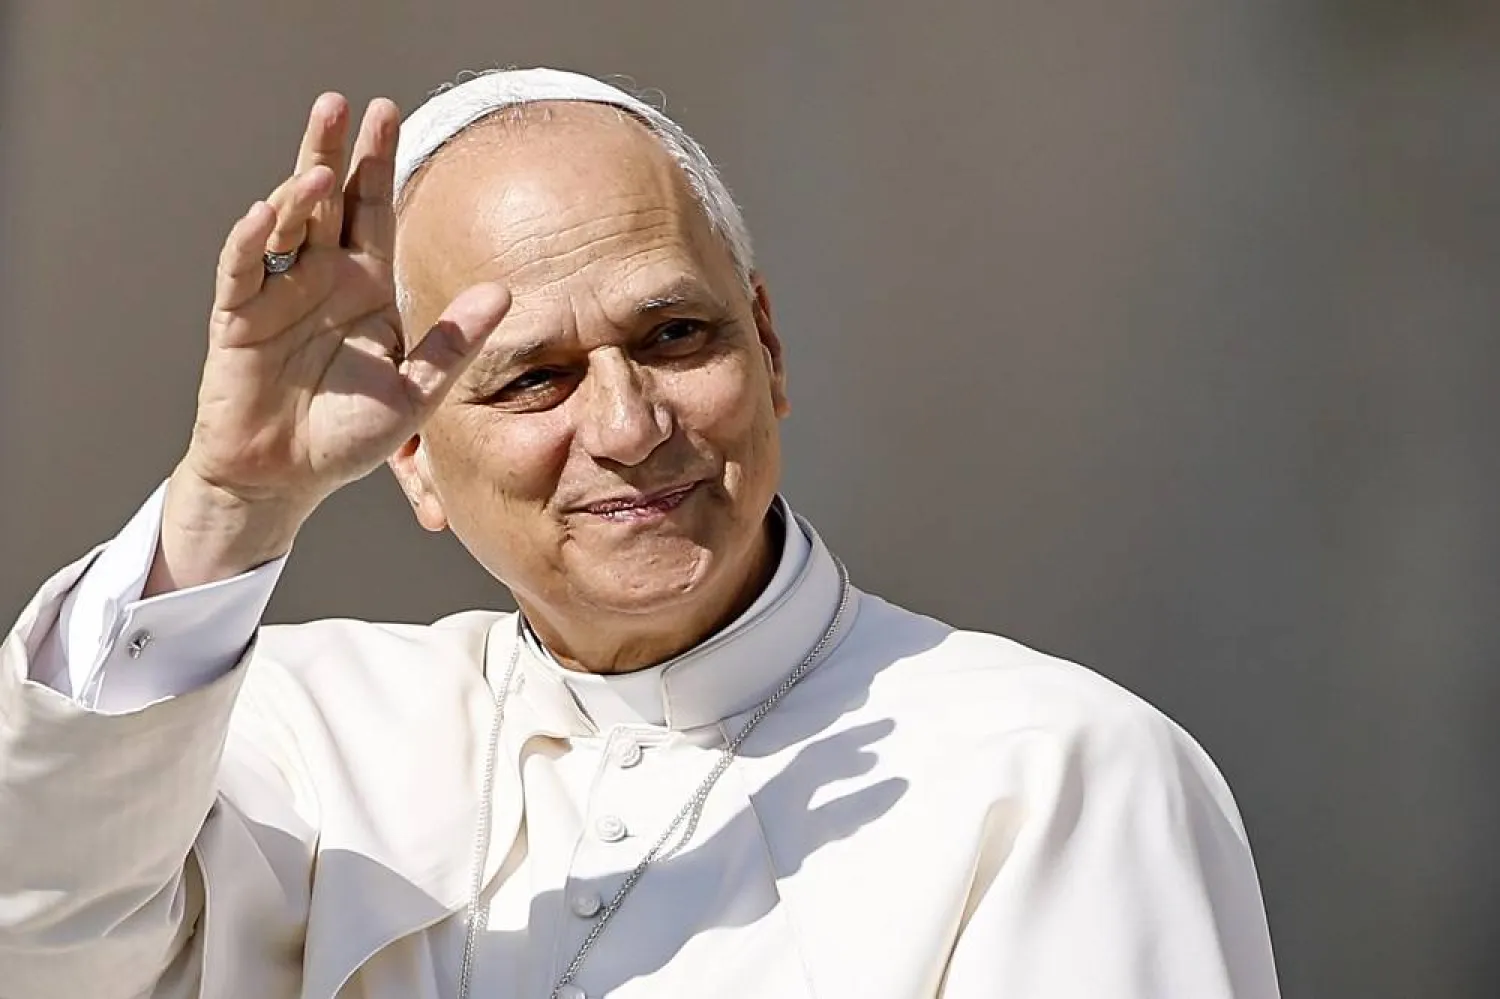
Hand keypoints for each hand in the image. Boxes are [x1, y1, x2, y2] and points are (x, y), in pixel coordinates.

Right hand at [148, 94, 510, 593]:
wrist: (288, 476)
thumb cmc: (349, 435)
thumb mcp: (416, 390)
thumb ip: (453, 342)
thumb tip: (504, 292)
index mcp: (365, 287)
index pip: (373, 210)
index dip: (378, 163)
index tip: (388, 113)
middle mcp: (320, 278)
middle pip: (326, 201)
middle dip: (331, 151)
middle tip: (341, 104)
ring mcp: (277, 293)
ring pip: (285, 226)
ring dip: (297, 193)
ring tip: (319, 170)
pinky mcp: (238, 318)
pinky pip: (241, 270)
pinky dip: (250, 241)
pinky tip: (266, 214)